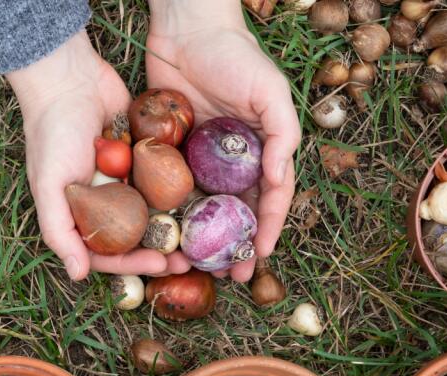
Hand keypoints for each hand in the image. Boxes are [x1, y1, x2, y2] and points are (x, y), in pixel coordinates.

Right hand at [9, 31, 185, 279]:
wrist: (70, 78)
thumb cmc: (52, 133)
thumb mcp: (49, 185)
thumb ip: (59, 231)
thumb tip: (78, 275)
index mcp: (80, 214)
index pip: (108, 252)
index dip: (133, 263)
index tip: (160, 265)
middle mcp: (104, 202)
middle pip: (137, 237)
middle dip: (162, 251)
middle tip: (189, 260)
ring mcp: (126, 179)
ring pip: (155, 211)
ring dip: (177, 226)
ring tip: (202, 236)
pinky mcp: (144, 156)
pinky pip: (165, 179)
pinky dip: (181, 191)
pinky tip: (204, 201)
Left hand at [146, 0, 300, 281]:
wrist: (186, 27)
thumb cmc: (235, 55)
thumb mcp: (269, 91)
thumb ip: (281, 135)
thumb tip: (280, 180)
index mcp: (262, 149)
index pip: (270, 198)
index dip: (266, 229)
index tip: (258, 257)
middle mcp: (232, 159)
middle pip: (236, 211)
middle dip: (235, 245)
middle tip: (229, 275)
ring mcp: (200, 157)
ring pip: (203, 207)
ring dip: (202, 238)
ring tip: (196, 265)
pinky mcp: (169, 151)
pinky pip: (170, 187)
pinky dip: (171, 212)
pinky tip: (165, 235)